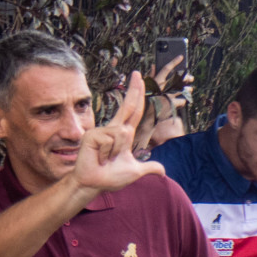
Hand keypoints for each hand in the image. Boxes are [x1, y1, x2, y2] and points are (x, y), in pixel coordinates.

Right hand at [75, 72, 166, 191]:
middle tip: (137, 73)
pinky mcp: (93, 135)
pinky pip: (111, 139)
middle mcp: (113, 129)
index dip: (137, 96)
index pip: (134, 111)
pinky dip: (108, 152)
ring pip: (122, 134)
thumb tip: (163, 173)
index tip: (139, 79)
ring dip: (117, 151)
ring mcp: (102, 130)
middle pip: (128, 106)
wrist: (94, 184)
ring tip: (107, 158)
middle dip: (134, 89)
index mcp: (123, 134)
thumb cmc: (110, 177)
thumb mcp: (135, 171)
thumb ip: (149, 168)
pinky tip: (100, 156)